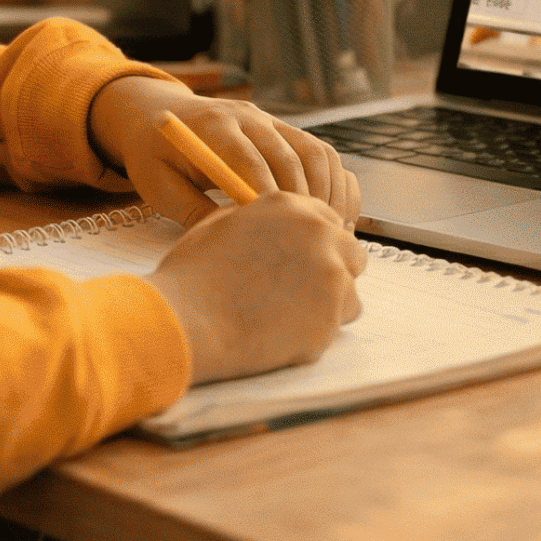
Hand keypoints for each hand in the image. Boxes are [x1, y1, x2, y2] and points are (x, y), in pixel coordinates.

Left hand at [88, 77, 360, 227]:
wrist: (156, 114)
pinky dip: (336, 182)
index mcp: (214, 126)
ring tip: (332, 232)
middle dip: (305, 201)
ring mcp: (272, 121)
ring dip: (328, 192)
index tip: (278, 233)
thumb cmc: (155, 154)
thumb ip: (193, 211)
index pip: (249, 160)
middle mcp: (250, 116)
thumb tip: (232, 242)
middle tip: (314, 241)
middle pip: (291, 156)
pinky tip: (337, 215)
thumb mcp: (159, 185)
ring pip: (315, 151)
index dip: (267, 197)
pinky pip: (321, 152)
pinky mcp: (285, 130)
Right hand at [146, 192, 365, 382]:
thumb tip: (273, 230)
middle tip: (303, 291)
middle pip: (351, 253)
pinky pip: (338, 326)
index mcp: (291, 206)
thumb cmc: (194, 276)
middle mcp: (318, 234)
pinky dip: (318, 332)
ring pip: (350, 292)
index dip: (318, 243)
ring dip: (328, 305)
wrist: (190, 319)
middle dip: (333, 271)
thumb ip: (260, 221)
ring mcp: (330, 275)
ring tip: (288, 317)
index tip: (307, 260)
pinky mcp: (332, 316)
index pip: (328, 219)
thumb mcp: (222, 226)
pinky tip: (284, 334)